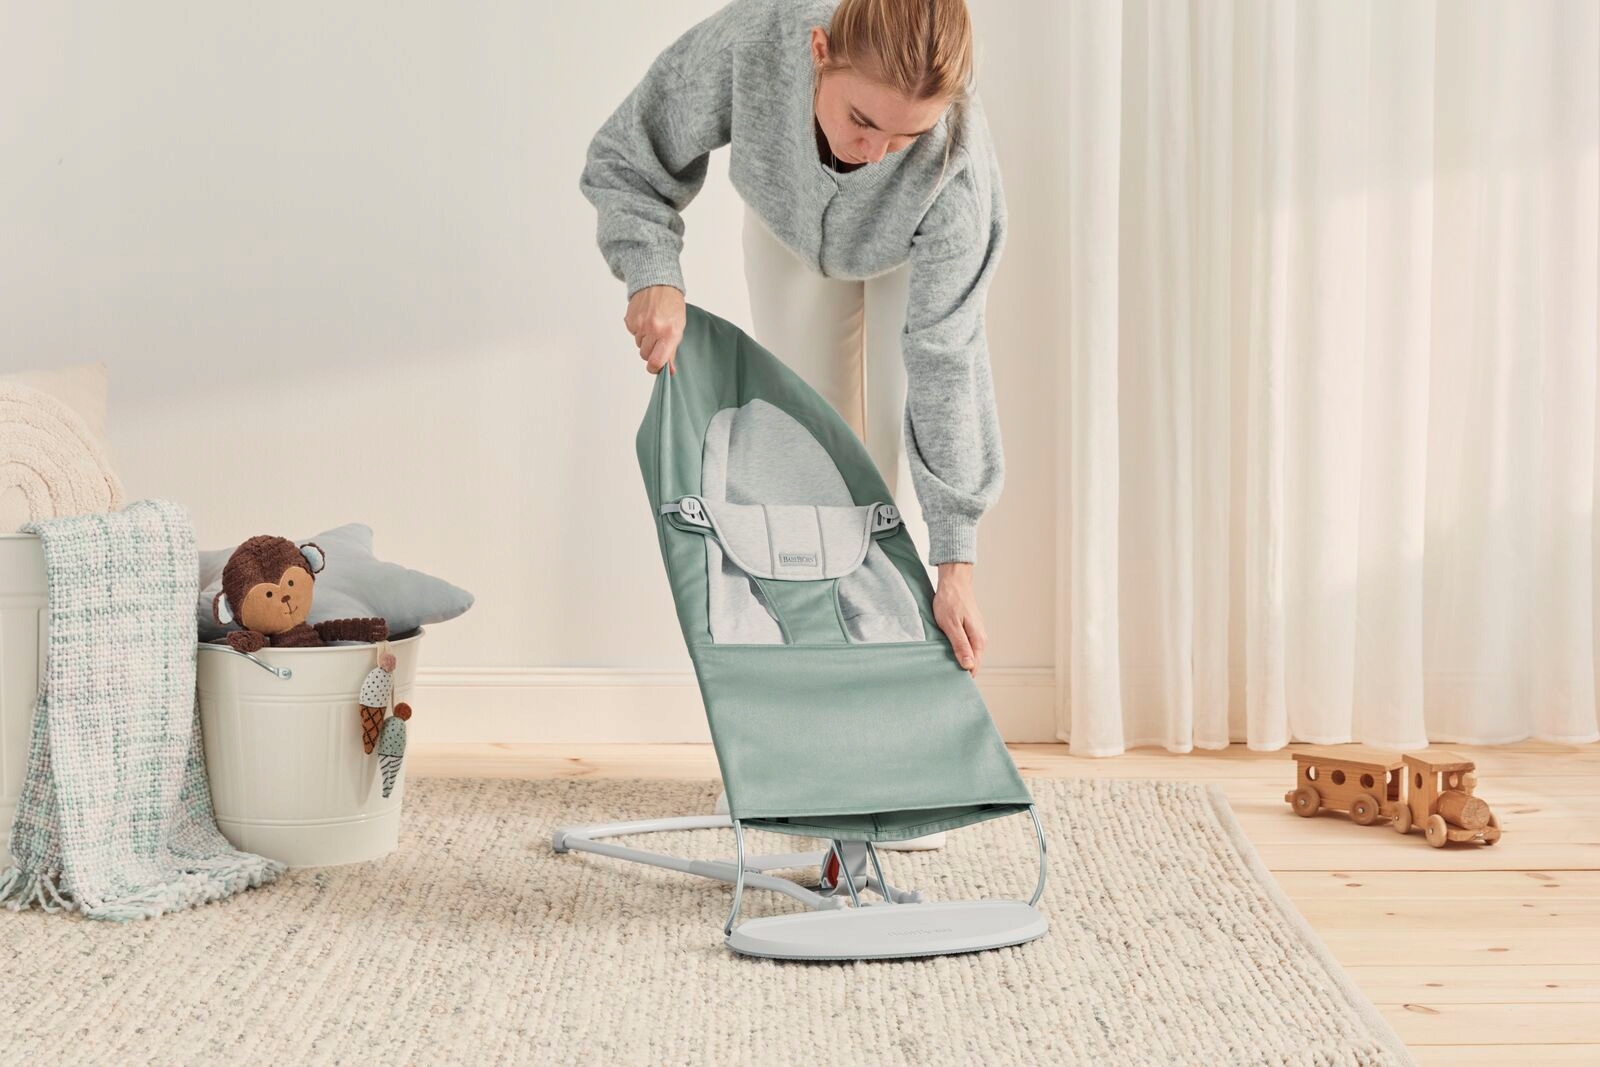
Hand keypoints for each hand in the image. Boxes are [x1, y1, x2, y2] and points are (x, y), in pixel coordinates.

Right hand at [624, 285, 685, 375]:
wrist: (659, 285)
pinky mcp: (630, 319)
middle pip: (645, 355)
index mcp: (669, 334)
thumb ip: (672, 351)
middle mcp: (654, 329)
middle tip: (657, 338)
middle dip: (650, 350)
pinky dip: (637, 329)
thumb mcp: (678, 329)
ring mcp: (640, 324)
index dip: (654, 368)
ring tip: (652, 325)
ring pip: (638, 344)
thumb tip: (669, 371)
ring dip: (644, 339)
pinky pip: (632, 333)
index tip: (655, 367)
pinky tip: (645, 319)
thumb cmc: (672, 307)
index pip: (656, 361)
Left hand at [932, 562, 986, 676]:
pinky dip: (958, 649)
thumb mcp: (951, 625)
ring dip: (958, 658)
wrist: (954, 581)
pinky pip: (966, 645)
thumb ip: (961, 646)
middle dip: (960, 668)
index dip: (962, 675)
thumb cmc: (950, 601)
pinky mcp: (971, 629)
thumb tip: (969, 666)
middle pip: (972, 662)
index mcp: (978, 640)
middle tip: (942, 671)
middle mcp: (981, 638)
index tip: (949, 679)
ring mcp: (977, 633)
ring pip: (969, 653)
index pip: (974, 667)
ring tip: (943, 660)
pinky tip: (947, 648)